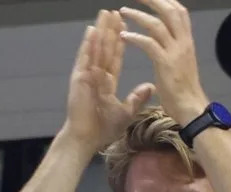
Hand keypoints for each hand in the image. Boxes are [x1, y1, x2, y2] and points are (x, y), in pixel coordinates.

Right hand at [63, 10, 154, 149]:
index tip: (125, 26)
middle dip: (111, 29)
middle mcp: (96, 75)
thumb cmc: (103, 129)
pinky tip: (92, 31)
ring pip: (96, 49)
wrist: (87, 139)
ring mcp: (86, 76)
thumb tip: (151, 87)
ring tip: (105, 13)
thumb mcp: (126, 112)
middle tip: (116, 11)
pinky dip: (88, 45)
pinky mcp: (79, 79)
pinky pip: (84, 59)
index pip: (115, 57)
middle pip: (105, 48)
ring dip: (101, 31)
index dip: (121, 41)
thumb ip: (137, 98)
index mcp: (106, 82)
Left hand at [120, 0, 207, 125]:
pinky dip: (134, 37)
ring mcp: (175, 52)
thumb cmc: (185, 91)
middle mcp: (184, 43)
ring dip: (138, 15)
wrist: (191, 109)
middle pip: (170, 11)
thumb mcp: (183, 64)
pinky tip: (123, 36)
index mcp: (187, 42)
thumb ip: (176, 49)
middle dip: (152, 0)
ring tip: (123, 11)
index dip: (165, 0)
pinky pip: (149, 43)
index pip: (179, 12)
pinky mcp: (165, 64)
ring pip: (156, 24)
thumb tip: (169, 42)